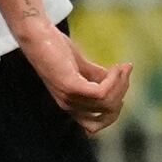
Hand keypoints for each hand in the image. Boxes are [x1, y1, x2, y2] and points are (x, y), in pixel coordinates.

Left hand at [17, 20, 131, 133]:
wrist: (36, 35)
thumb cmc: (56, 48)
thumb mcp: (81, 66)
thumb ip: (97, 76)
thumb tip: (118, 79)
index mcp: (69, 104)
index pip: (94, 126)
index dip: (113, 112)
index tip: (122, 89)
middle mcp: (68, 105)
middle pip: (107, 114)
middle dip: (122, 93)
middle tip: (125, 72)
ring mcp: (69, 97)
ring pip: (107, 103)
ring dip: (121, 84)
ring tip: (123, 67)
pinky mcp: (70, 85)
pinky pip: (101, 92)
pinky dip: (113, 80)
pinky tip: (115, 67)